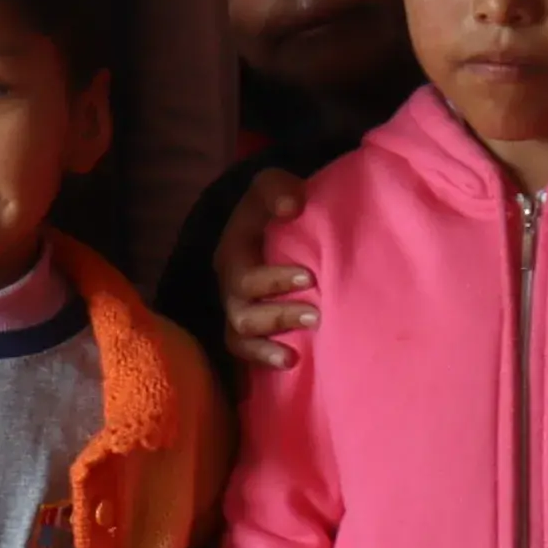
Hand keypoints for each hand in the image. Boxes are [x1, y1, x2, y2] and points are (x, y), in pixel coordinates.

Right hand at [218, 168, 321, 369]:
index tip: (309, 278)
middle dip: (278, 316)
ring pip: (241, 336)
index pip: (245, 275)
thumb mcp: (272, 185)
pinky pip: (246, 352)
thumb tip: (292, 207)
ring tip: (296, 352)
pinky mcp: (250, 329)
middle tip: (316, 315)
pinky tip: (291, 362)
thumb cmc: (276, 204)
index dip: (273, 281)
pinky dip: (264, 358)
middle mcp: (231, 287)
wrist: (273, 221)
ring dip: (268, 345)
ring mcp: (238, 309)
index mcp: (233, 254)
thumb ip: (278, 189)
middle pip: (243, 312)